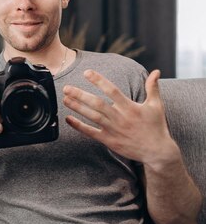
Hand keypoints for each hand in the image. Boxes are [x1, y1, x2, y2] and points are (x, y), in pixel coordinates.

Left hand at [63, 69, 178, 166]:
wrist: (157, 152)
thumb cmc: (156, 127)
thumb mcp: (156, 106)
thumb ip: (153, 88)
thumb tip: (156, 71)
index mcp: (130, 107)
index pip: (112, 90)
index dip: (99, 81)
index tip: (87, 72)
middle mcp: (120, 118)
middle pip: (97, 104)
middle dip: (80, 95)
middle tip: (66, 87)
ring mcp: (113, 130)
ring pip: (92, 117)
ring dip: (77, 107)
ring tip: (64, 99)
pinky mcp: (109, 140)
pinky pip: (91, 132)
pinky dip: (79, 126)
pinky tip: (68, 119)